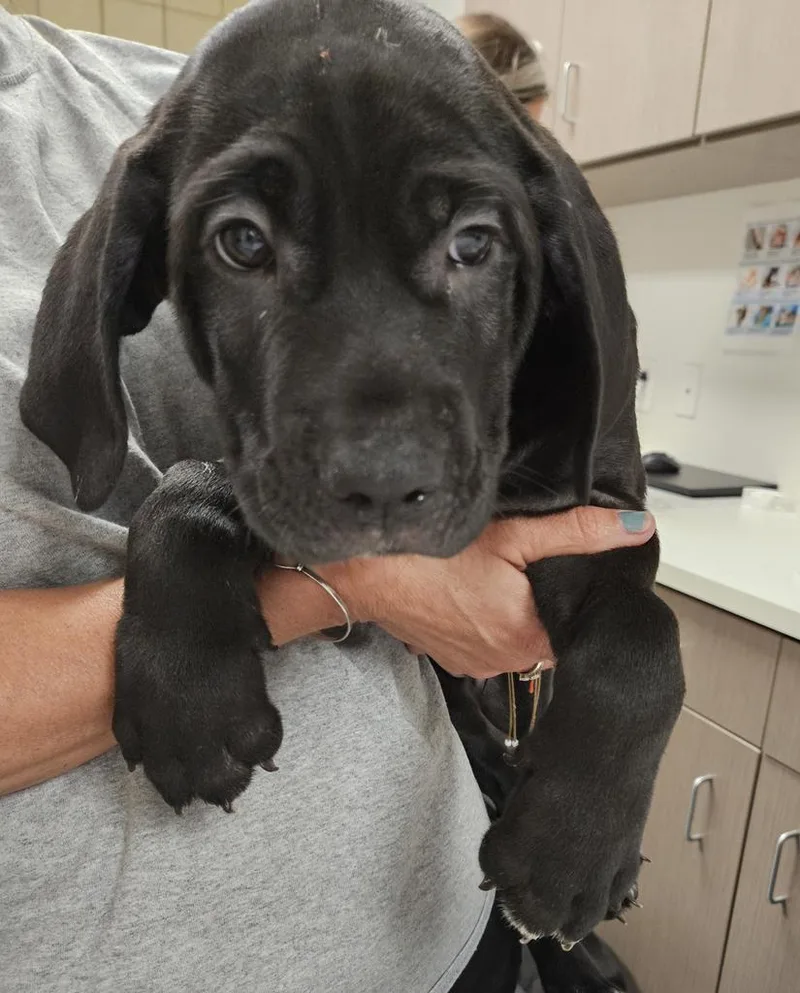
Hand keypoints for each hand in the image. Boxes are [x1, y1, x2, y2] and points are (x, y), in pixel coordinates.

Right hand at [326, 509, 654, 678]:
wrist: (364, 574)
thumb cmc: (432, 556)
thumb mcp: (514, 535)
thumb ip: (577, 533)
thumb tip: (637, 528)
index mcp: (528, 635)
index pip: (577, 627)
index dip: (577, 600)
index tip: (569, 575)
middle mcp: (504, 661)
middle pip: (547, 633)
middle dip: (543, 604)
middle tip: (528, 567)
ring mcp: (474, 664)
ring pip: (516, 640)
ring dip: (513, 615)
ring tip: (499, 580)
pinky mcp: (450, 659)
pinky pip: (485, 645)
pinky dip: (485, 623)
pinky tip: (472, 595)